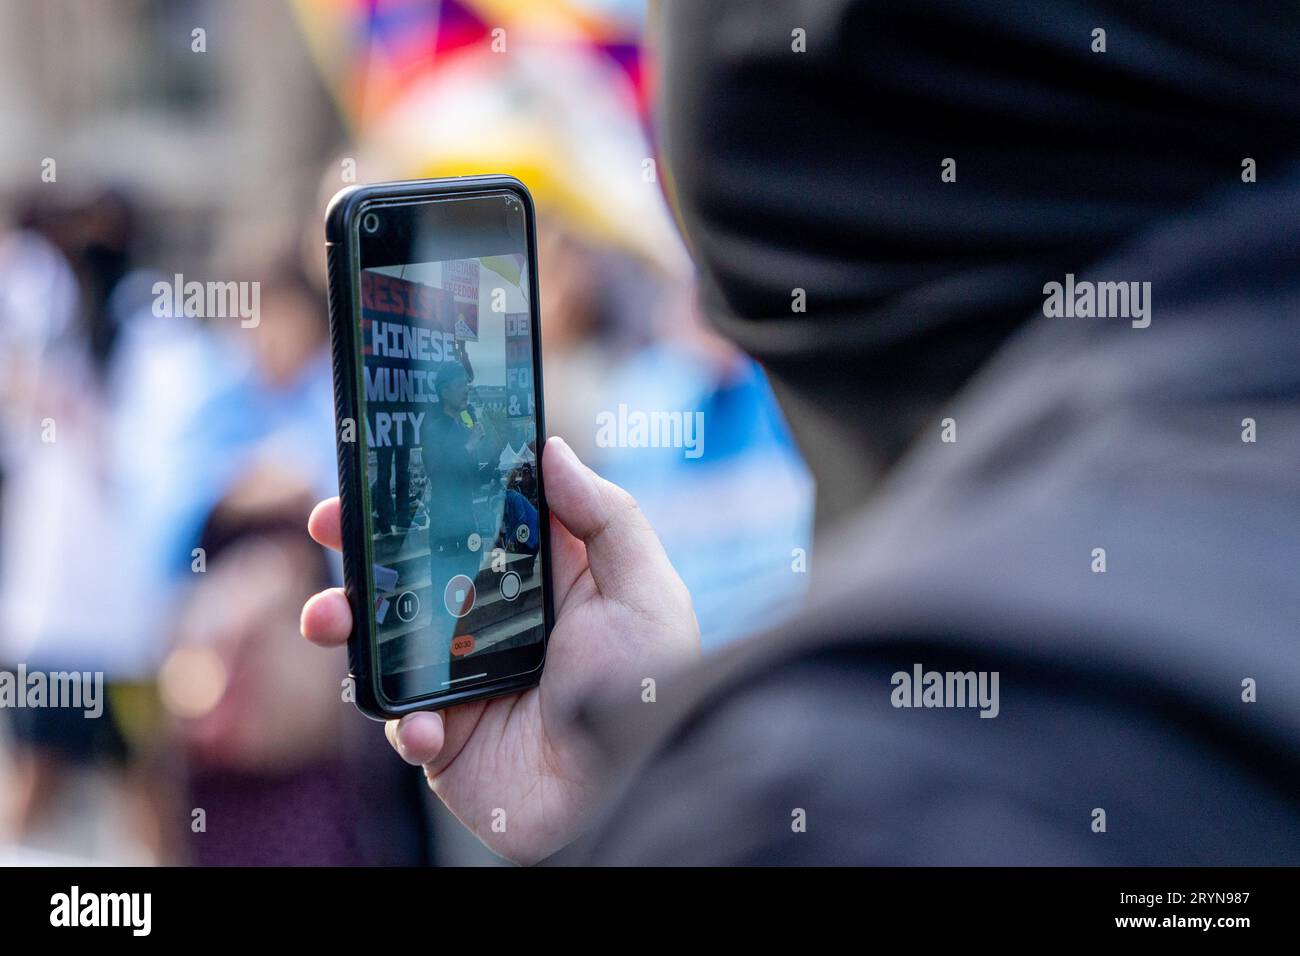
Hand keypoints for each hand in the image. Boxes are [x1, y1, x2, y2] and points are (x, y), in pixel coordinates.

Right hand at [300, 436, 699, 862]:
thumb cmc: (648, 688)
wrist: (632, 793)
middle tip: (331, 522)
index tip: (389, 465)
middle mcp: (493, 622)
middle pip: (413, 571)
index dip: (429, 493)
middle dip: (363, 546)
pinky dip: (404, 721)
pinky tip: (432, 728)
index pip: (473, 522)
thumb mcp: (644, 592)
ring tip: (329, 617)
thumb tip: (552, 449)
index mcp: (538, 579)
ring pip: (384, 639)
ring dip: (344, 621)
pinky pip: (400, 719)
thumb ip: (606, 517)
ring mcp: (462, 678)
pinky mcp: (446, 736)